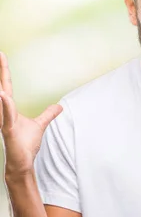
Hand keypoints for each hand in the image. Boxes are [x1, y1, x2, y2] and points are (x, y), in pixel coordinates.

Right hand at [0, 52, 62, 177]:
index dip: (4, 71)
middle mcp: (5, 112)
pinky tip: (4, 95)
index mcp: (10, 109)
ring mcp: (5, 121)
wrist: (22, 161)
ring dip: (0, 88)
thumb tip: (59, 107)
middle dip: (0, 72)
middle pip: (2, 88)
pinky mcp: (8, 130)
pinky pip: (6, 116)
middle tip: (0, 54)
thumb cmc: (26, 144)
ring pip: (1, 101)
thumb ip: (48, 114)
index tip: (2, 55)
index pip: (7, 86)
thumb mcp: (41, 125)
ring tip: (0, 75)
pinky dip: (5, 106)